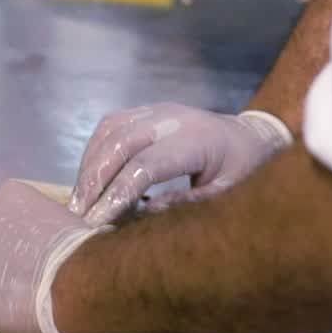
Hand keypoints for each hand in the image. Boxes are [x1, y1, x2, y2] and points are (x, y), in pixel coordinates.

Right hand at [68, 104, 292, 225]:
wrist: (253, 136)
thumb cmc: (244, 170)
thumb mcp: (227, 194)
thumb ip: (188, 203)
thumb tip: (146, 212)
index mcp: (197, 140)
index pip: (145, 166)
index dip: (117, 194)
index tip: (97, 222)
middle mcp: (173, 118)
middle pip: (120, 143)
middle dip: (94, 180)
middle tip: (78, 214)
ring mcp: (158, 110)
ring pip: (110, 130)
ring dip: (89, 165)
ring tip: (79, 200)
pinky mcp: (147, 111)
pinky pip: (111, 125)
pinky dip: (94, 151)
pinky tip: (89, 179)